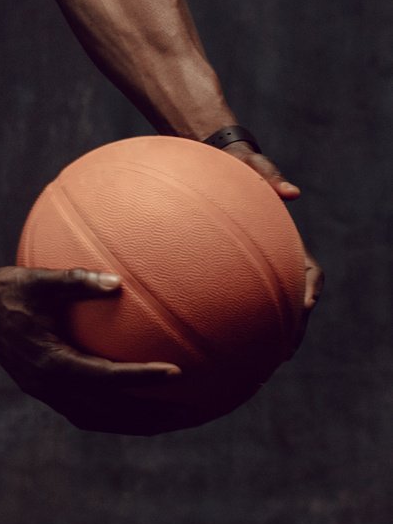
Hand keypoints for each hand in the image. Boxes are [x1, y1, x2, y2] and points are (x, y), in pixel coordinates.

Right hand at [0, 261, 198, 435]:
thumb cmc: (9, 289)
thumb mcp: (40, 280)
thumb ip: (77, 280)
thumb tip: (119, 282)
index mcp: (51, 361)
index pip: (105, 376)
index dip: (141, 377)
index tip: (177, 373)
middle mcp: (49, 385)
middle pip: (109, 412)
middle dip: (152, 416)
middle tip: (194, 412)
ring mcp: (46, 393)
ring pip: (100, 419)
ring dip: (138, 423)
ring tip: (176, 419)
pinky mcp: (46, 392)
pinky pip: (88, 412)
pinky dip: (118, 415)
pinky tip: (141, 406)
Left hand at [220, 144, 320, 356]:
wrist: (211, 160)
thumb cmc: (237, 163)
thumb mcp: (252, 166)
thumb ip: (269, 177)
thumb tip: (292, 192)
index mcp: (284, 240)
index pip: (308, 271)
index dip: (310, 291)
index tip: (306, 307)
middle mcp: (272, 258)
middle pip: (292, 300)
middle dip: (292, 327)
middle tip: (282, 354)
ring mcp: (251, 268)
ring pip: (267, 307)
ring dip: (267, 334)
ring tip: (258, 362)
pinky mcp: (226, 271)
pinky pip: (234, 301)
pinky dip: (233, 323)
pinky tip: (217, 344)